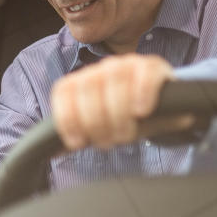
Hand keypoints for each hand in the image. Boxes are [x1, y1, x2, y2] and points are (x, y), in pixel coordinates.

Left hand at [50, 54, 192, 149]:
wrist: (165, 110)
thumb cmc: (126, 119)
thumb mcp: (101, 128)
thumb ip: (79, 135)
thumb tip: (52, 152)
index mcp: (83, 80)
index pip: (64, 90)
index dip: (67, 118)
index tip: (77, 143)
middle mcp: (102, 68)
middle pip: (89, 87)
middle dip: (95, 121)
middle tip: (106, 143)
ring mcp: (128, 63)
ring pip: (116, 80)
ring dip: (117, 113)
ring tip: (124, 135)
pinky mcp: (154, 67)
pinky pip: (145, 74)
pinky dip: (142, 93)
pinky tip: (141, 112)